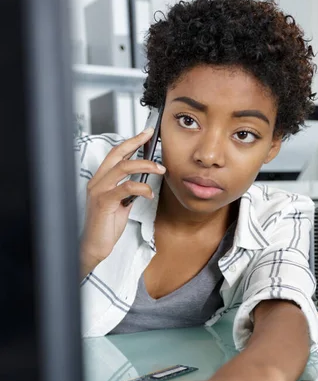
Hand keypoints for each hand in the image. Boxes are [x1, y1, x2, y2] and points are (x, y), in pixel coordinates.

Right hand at [80, 127, 165, 276]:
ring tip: (159, 169)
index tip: (145, 134)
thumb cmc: (105, 227)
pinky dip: (141, 188)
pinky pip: (125, 188)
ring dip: (144, 165)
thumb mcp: (119, 205)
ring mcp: (99, 191)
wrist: (95, 246)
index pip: (115, 155)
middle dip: (136, 143)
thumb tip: (140, 183)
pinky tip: (149, 193)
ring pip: (123, 168)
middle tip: (151, 138)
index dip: (130, 142)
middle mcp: (97, 182)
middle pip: (117, 155)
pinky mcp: (104, 202)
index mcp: (100, 181)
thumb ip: (126, 192)